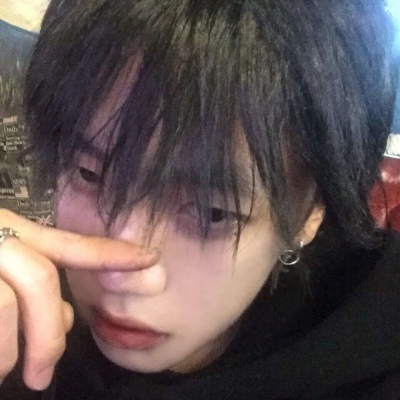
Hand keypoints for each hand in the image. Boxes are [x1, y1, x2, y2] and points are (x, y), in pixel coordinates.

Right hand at [0, 209, 158, 389]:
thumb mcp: (0, 260)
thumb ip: (35, 283)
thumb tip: (66, 317)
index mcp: (11, 230)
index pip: (71, 243)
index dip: (111, 252)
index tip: (151, 259)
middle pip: (39, 280)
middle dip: (47, 334)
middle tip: (42, 376)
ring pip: (3, 306)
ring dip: (6, 350)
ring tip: (2, 369)